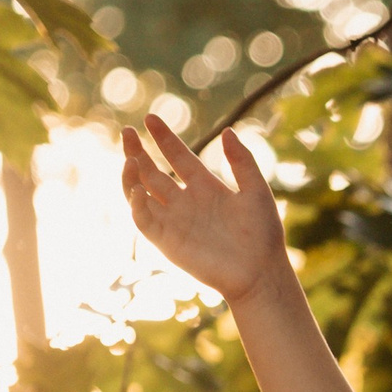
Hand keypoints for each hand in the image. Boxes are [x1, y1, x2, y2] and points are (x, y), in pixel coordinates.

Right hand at [121, 117, 288, 304]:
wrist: (260, 272)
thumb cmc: (264, 235)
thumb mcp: (257, 191)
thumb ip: (242, 161)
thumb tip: (228, 131)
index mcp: (206, 187)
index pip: (177, 156)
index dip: (163, 138)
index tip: (150, 118)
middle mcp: (186, 202)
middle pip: (152, 171)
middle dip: (137, 151)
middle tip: (127, 132)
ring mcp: (174, 221)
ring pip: (141, 193)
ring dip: (131, 175)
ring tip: (131, 159)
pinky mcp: (167, 242)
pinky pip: (144, 220)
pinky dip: (137, 204)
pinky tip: (139, 190)